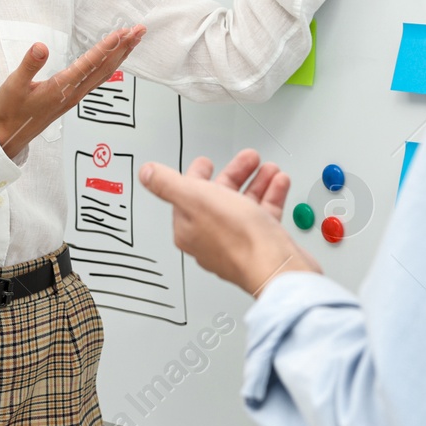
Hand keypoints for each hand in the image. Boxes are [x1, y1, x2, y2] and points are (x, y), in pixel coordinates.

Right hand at [0, 25, 145, 159]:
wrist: (8, 135)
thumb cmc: (10, 110)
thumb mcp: (14, 85)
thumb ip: (29, 65)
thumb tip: (41, 46)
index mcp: (61, 88)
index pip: (89, 64)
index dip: (106, 47)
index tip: (121, 33)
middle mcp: (74, 93)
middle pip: (105, 68)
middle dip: (124, 48)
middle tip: (139, 30)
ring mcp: (75, 96)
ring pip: (105, 73)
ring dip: (121, 55)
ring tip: (134, 40)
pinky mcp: (72, 98)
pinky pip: (98, 79)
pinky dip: (110, 65)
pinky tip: (114, 59)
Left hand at [139, 149, 321, 295]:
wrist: (276, 266)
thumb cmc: (238, 239)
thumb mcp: (196, 198)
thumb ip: (168, 184)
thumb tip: (146, 173)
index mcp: (189, 227)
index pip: (188, 194)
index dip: (198, 175)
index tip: (206, 162)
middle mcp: (211, 237)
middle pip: (219, 197)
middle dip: (235, 174)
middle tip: (248, 159)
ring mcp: (237, 242)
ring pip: (244, 204)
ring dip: (256, 182)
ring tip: (268, 169)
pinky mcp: (260, 244)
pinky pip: (263, 215)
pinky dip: (271, 196)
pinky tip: (279, 184)